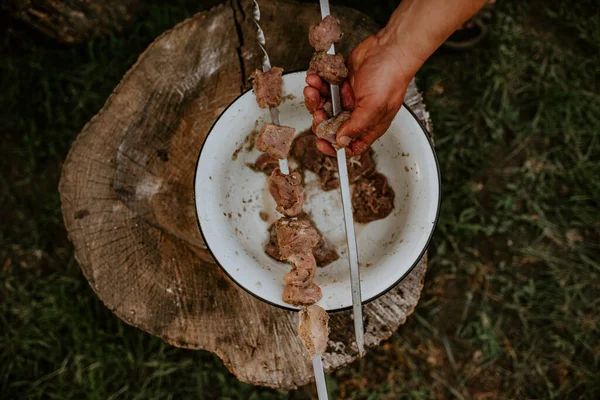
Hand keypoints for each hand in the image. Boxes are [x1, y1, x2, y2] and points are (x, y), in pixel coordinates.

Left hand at [304, 34, 411, 155]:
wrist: (389, 47)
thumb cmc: (391, 76)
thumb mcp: (375, 107)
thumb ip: (356, 126)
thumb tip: (341, 141)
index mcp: (369, 125)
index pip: (350, 145)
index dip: (334, 147)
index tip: (322, 142)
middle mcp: (357, 113)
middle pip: (331, 126)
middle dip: (320, 120)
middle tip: (318, 111)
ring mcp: (348, 98)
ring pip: (323, 106)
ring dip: (314, 99)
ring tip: (312, 88)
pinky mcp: (341, 83)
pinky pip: (323, 88)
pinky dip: (316, 84)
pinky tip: (315, 78)